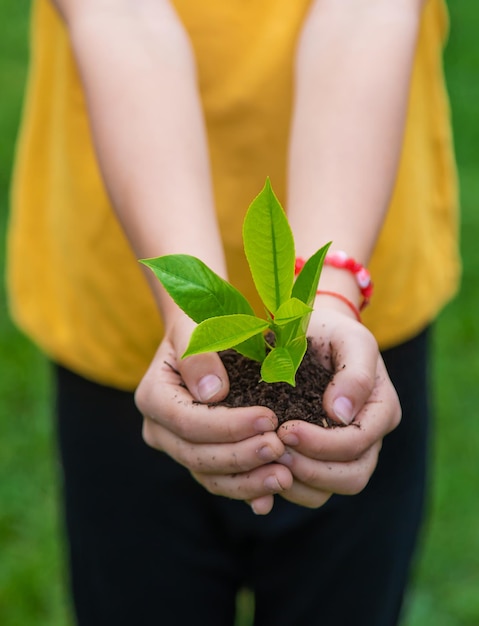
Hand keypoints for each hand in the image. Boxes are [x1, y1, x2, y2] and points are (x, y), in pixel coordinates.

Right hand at [135, 314, 292, 514]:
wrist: (203, 337)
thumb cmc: (202, 326)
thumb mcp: (197, 328)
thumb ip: (198, 356)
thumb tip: (212, 393)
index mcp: (153, 396)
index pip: (188, 421)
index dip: (228, 426)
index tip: (268, 418)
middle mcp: (159, 429)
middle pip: (197, 454)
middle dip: (240, 455)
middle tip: (279, 448)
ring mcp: (177, 447)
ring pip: (208, 476)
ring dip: (247, 481)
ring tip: (284, 476)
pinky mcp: (199, 459)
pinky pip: (220, 481)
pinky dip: (245, 490)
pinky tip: (273, 494)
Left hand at [276, 305, 400, 507]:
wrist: (312, 332)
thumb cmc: (331, 332)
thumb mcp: (349, 338)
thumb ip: (354, 373)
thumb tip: (341, 414)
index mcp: (380, 410)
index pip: (357, 444)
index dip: (322, 444)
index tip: (285, 429)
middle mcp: (368, 438)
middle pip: (351, 477)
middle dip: (311, 469)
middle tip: (275, 450)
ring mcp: (345, 452)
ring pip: (330, 490)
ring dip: (298, 482)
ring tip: (268, 459)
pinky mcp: (320, 459)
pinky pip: (310, 489)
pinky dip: (287, 487)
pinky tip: (263, 473)